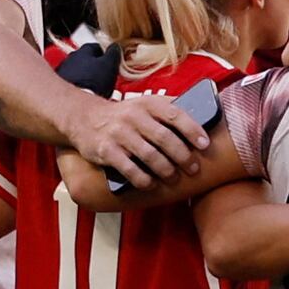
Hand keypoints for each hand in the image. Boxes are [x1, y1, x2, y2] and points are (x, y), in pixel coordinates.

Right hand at [59, 86, 208, 194]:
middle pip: (165, 138)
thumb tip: (205, 119)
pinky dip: (144, 180)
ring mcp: (118, 133)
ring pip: (149, 156)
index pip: (175, 114)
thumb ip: (169, 110)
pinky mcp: (106, 151)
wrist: (84, 118)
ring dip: (166, 170)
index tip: (205, 145)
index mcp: (148, 103)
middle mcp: (133, 116)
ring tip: (174, 179)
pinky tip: (151, 184)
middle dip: (183, 156)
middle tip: (193, 169)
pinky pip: (130, 169)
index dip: (192, 130)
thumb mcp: (145, 105)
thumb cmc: (125, 115)